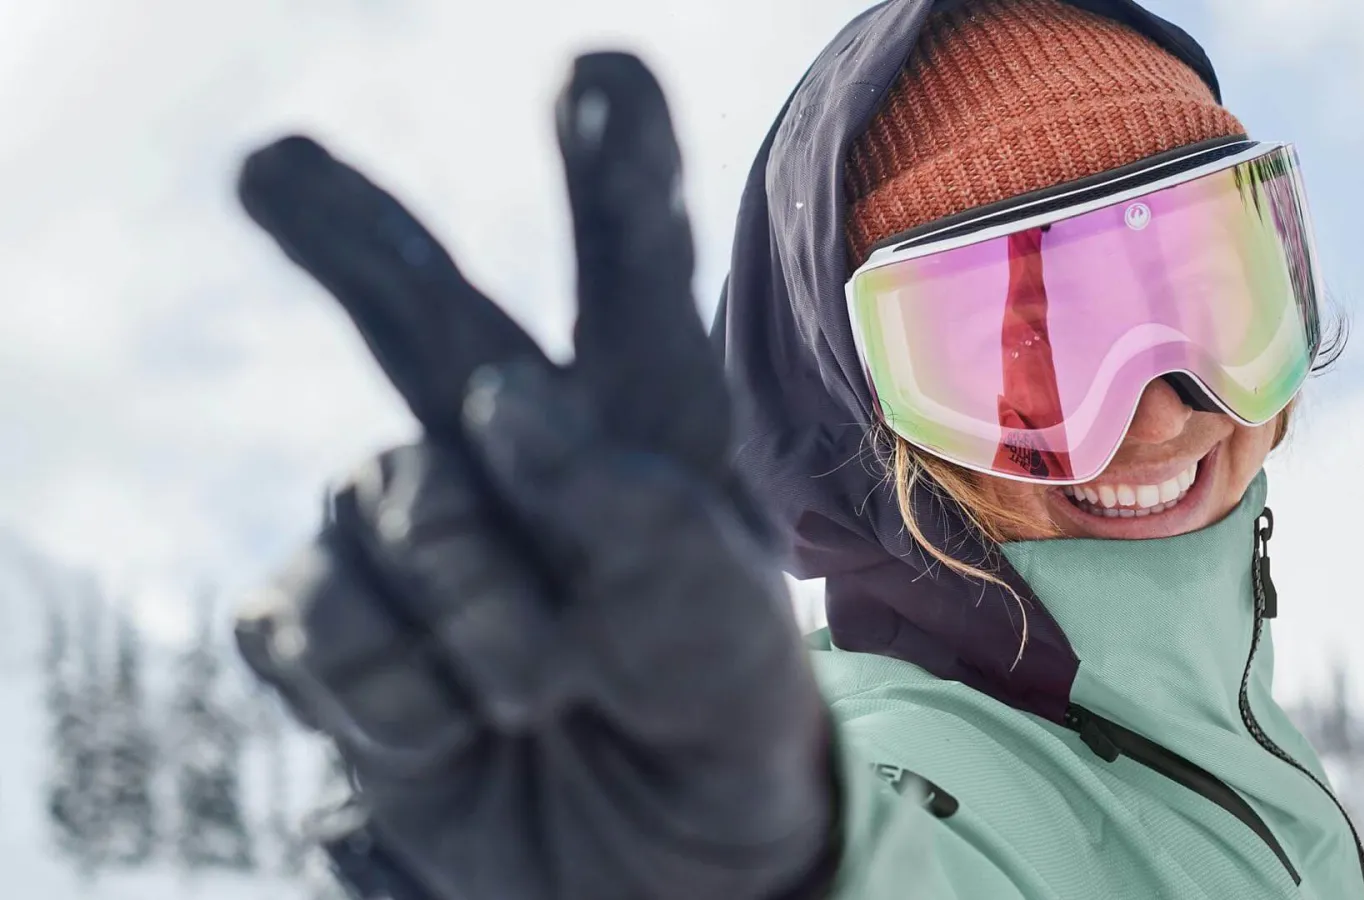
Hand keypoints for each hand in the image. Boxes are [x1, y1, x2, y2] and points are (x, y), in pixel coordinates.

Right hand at [232, 52, 834, 899]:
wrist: (661, 866)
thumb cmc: (722, 724)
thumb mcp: (722, 627)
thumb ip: (631, 512)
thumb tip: (492, 399)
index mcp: (645, 428)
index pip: (631, 284)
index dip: (613, 179)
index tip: (599, 77)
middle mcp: (516, 456)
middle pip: (422, 315)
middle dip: (357, 237)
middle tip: (272, 165)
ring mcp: (413, 537)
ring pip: (381, 503)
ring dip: (473, 623)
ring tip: (548, 694)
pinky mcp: (331, 632)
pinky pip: (308, 621)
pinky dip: (390, 698)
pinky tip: (451, 733)